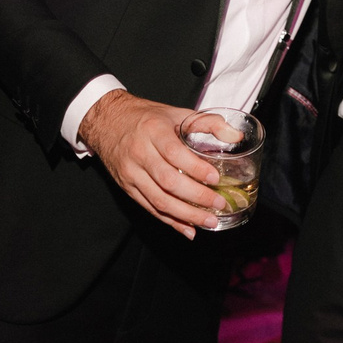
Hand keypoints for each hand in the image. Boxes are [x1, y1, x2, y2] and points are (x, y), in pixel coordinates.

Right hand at [77, 90, 224, 237]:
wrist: (107, 121)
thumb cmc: (145, 118)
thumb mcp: (175, 113)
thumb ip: (207, 123)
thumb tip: (236, 136)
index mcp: (153, 131)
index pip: (174, 153)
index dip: (195, 168)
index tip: (215, 178)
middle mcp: (139, 153)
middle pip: (168, 181)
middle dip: (196, 197)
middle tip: (218, 204)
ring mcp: (131, 173)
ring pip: (158, 199)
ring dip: (185, 215)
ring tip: (208, 221)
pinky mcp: (127, 187)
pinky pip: (149, 207)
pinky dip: (170, 221)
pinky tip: (188, 229)